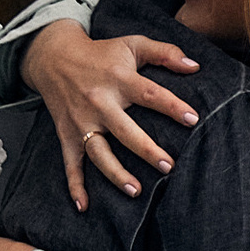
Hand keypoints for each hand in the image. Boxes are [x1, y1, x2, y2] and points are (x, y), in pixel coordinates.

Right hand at [25, 19, 197, 213]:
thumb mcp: (132, 44)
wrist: (54, 57)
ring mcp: (82, 122)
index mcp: (119, 79)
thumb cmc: (102, 54)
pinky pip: (70, 164)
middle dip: (146, 150)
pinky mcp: (68, 135)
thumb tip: (196, 66)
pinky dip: (75, 186)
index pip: (150, 94)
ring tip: (135, 190)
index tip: (193, 119)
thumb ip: (165, 52)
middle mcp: (99, 102)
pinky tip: (84, 206)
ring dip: (115, 173)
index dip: (172, 106)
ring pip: (99, 152)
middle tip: (168, 167)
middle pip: (125, 130)